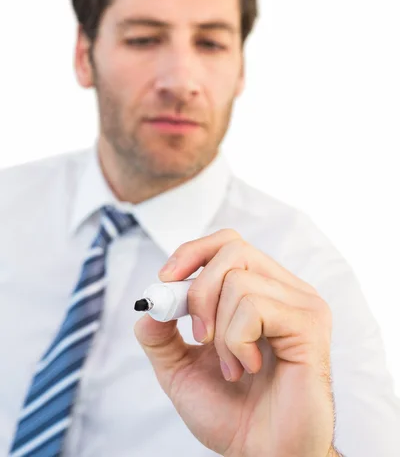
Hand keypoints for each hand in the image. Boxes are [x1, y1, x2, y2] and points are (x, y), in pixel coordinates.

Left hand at [134, 229, 334, 456]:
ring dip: (220, 333)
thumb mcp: (180, 371)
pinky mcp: (310, 324)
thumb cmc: (232, 414)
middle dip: (199, 292)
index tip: (165, 281)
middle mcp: (283, 290)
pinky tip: (249, 367)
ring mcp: (300, 304)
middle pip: (232, 249)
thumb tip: (148, 304)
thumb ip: (161, 336)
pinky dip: (238, 341)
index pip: (228, 243)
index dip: (193, 253)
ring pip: (239, 281)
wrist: (264, 455)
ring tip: (232, 368)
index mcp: (260, 291)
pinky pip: (255, 307)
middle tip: (199, 337)